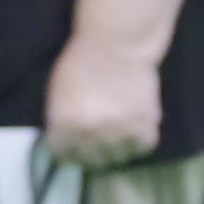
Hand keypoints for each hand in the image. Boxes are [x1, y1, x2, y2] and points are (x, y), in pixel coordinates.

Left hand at [39, 31, 163, 168]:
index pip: (64, 154)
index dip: (68, 151)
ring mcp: (120, 131)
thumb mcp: (58, 92)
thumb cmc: (83, 61)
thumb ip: (60, 119)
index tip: (74, 148)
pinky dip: (140, 140)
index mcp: (65, 125)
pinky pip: (143, 145)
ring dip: (117, 149)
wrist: (118, 43)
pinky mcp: (145, 124)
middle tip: (97, 145)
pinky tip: (136, 129)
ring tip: (118, 138)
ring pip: (119, 157)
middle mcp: (92, 133)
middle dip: (92, 153)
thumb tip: (65, 140)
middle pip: (92, 160)